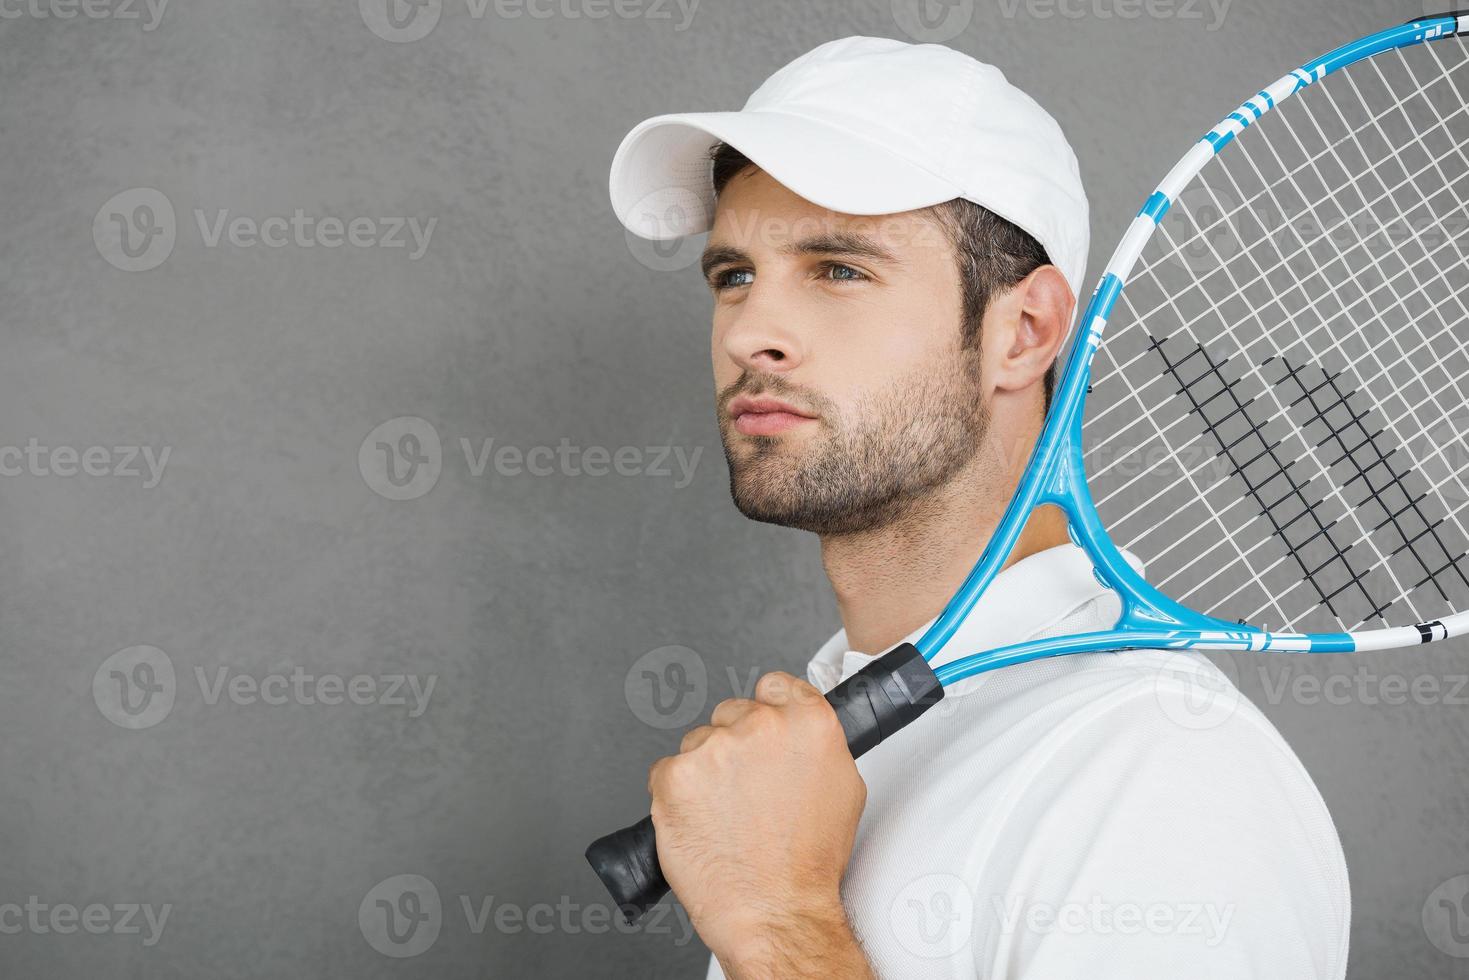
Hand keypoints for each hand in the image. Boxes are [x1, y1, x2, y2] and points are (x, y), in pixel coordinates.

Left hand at [647, 671, 870, 975]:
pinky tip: (702, 822)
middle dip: (735, 747)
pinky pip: (668, 772)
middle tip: (746, 792)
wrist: (775, 910)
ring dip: (706, 772)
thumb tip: (799, 734)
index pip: (774, 685)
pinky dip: (678, 795)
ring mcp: (713, 748)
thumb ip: (817, 745)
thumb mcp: (843, 789)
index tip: (761, 730)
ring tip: (726, 816)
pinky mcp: (673, 774)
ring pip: (699, 744)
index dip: (767, 710)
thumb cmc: (807, 862)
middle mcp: (760, 726)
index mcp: (806, 722)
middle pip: (732, 714)